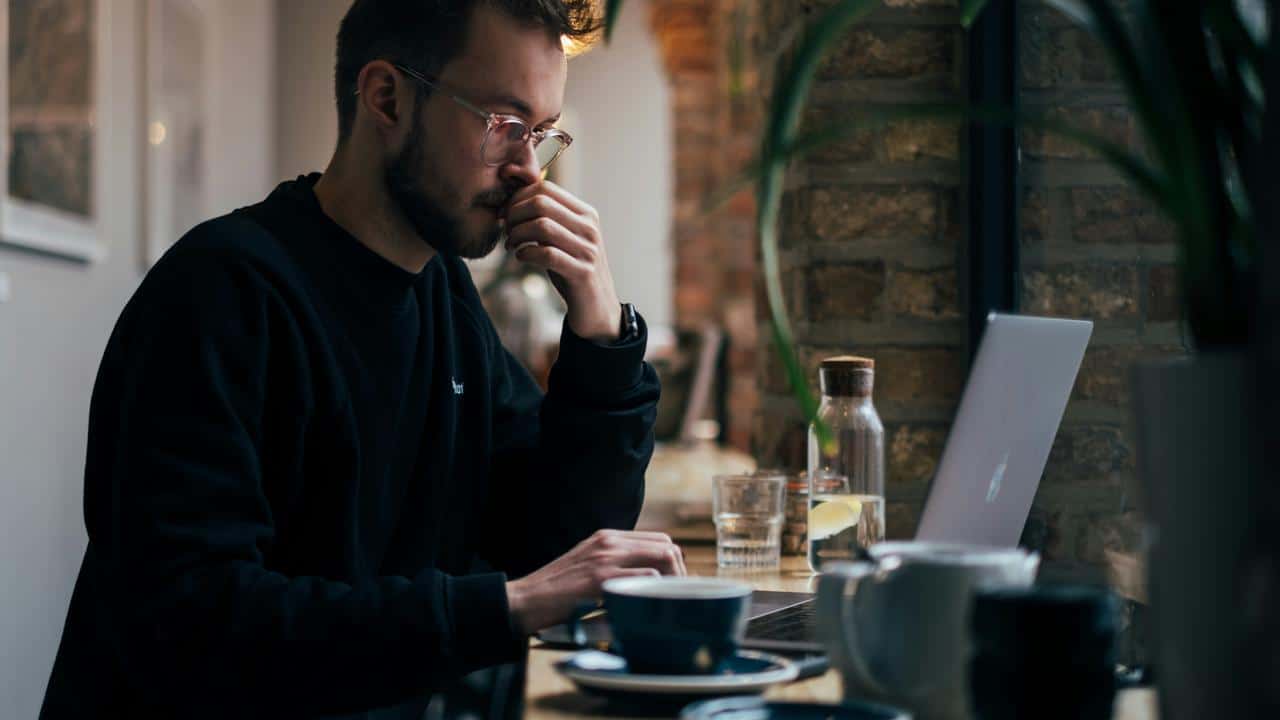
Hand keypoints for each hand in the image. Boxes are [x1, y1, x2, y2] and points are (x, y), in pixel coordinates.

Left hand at [503, 181, 620, 342]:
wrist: (597, 306)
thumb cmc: (572, 269)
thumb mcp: (564, 238)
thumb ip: (548, 220)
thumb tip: (512, 201)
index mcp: (586, 214)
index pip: (546, 188)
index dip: (518, 198)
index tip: (505, 214)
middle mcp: (589, 228)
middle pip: (541, 203)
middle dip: (514, 215)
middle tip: (506, 230)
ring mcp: (587, 250)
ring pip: (542, 226)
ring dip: (517, 235)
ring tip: (511, 245)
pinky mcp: (582, 272)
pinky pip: (546, 254)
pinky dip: (526, 253)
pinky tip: (521, 257)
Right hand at [504, 529, 686, 634]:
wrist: (526, 599)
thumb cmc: (556, 591)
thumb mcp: (587, 566)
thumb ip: (614, 564)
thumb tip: (648, 577)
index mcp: (606, 537)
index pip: (658, 539)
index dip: (674, 561)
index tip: (676, 583)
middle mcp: (609, 542)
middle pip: (667, 545)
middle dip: (680, 571)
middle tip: (678, 596)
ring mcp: (605, 558)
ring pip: (663, 556)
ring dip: (673, 582)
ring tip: (669, 602)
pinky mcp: (601, 579)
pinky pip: (646, 576)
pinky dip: (656, 591)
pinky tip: (652, 606)